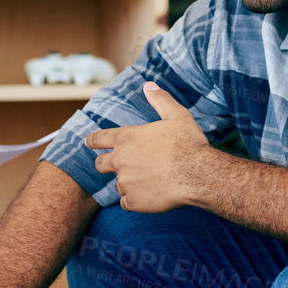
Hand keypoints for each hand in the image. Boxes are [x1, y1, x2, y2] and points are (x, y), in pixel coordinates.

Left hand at [85, 83, 212, 211]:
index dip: (93, 141)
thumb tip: (149, 85)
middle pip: (100, 165)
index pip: (98, 139)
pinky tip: (149, 196)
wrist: (198, 174)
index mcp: (126, 139)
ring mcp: (126, 183)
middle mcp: (120, 161)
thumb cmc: (188, 143)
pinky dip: (135, 201)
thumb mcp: (176, 115)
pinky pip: (127, 203)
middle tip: (120, 165)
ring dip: (129, 183)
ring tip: (149, 180)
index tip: (89, 142)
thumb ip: (160, 100)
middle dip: (105, 164)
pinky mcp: (134, 201)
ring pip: (119, 185)